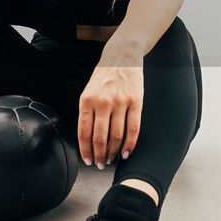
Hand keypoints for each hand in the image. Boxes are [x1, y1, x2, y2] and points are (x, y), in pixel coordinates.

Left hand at [76, 45, 143, 168]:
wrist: (122, 56)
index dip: (86, 150)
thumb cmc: (104, 77)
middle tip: (100, 164)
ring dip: (113, 152)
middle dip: (99, 156)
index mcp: (87, 100)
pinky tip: (126, 153)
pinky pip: (133, 129)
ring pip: (116, 136)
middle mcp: (102, 102)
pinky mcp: (136, 102)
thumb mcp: (88, 91)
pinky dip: (129, 145)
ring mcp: (120, 102)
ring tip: (112, 159)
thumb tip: (87, 139)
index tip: (88, 161)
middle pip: (100, 138)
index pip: (84, 132)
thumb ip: (87, 113)